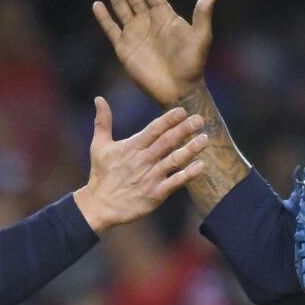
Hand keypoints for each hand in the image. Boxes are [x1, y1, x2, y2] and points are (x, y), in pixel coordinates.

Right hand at [73, 96, 207, 233]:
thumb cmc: (101, 175)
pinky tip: (202, 166)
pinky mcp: (155, 194)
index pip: (153, 130)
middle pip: (167, 142)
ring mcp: (150, 178)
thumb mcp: (99, 146)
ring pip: (174, 160)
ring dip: (190, 149)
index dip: (168, 120)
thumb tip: (98, 98)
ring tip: (205, 139)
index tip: (183, 111)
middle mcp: (143, 161)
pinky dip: (189, 174)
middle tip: (199, 119)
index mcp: (132, 147)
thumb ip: (103, 121)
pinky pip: (175, 182)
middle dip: (184, 129)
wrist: (99, 206)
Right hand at [93, 0, 219, 105]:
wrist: (179, 89)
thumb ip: (203, 14)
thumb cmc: (193, 64)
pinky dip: (104, 17)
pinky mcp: (125, 48)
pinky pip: (111, 29)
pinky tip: (97, 4)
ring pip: (120, 5)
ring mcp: (135, 33)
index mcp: (164, 15)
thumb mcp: (201, 36)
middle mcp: (148, 21)